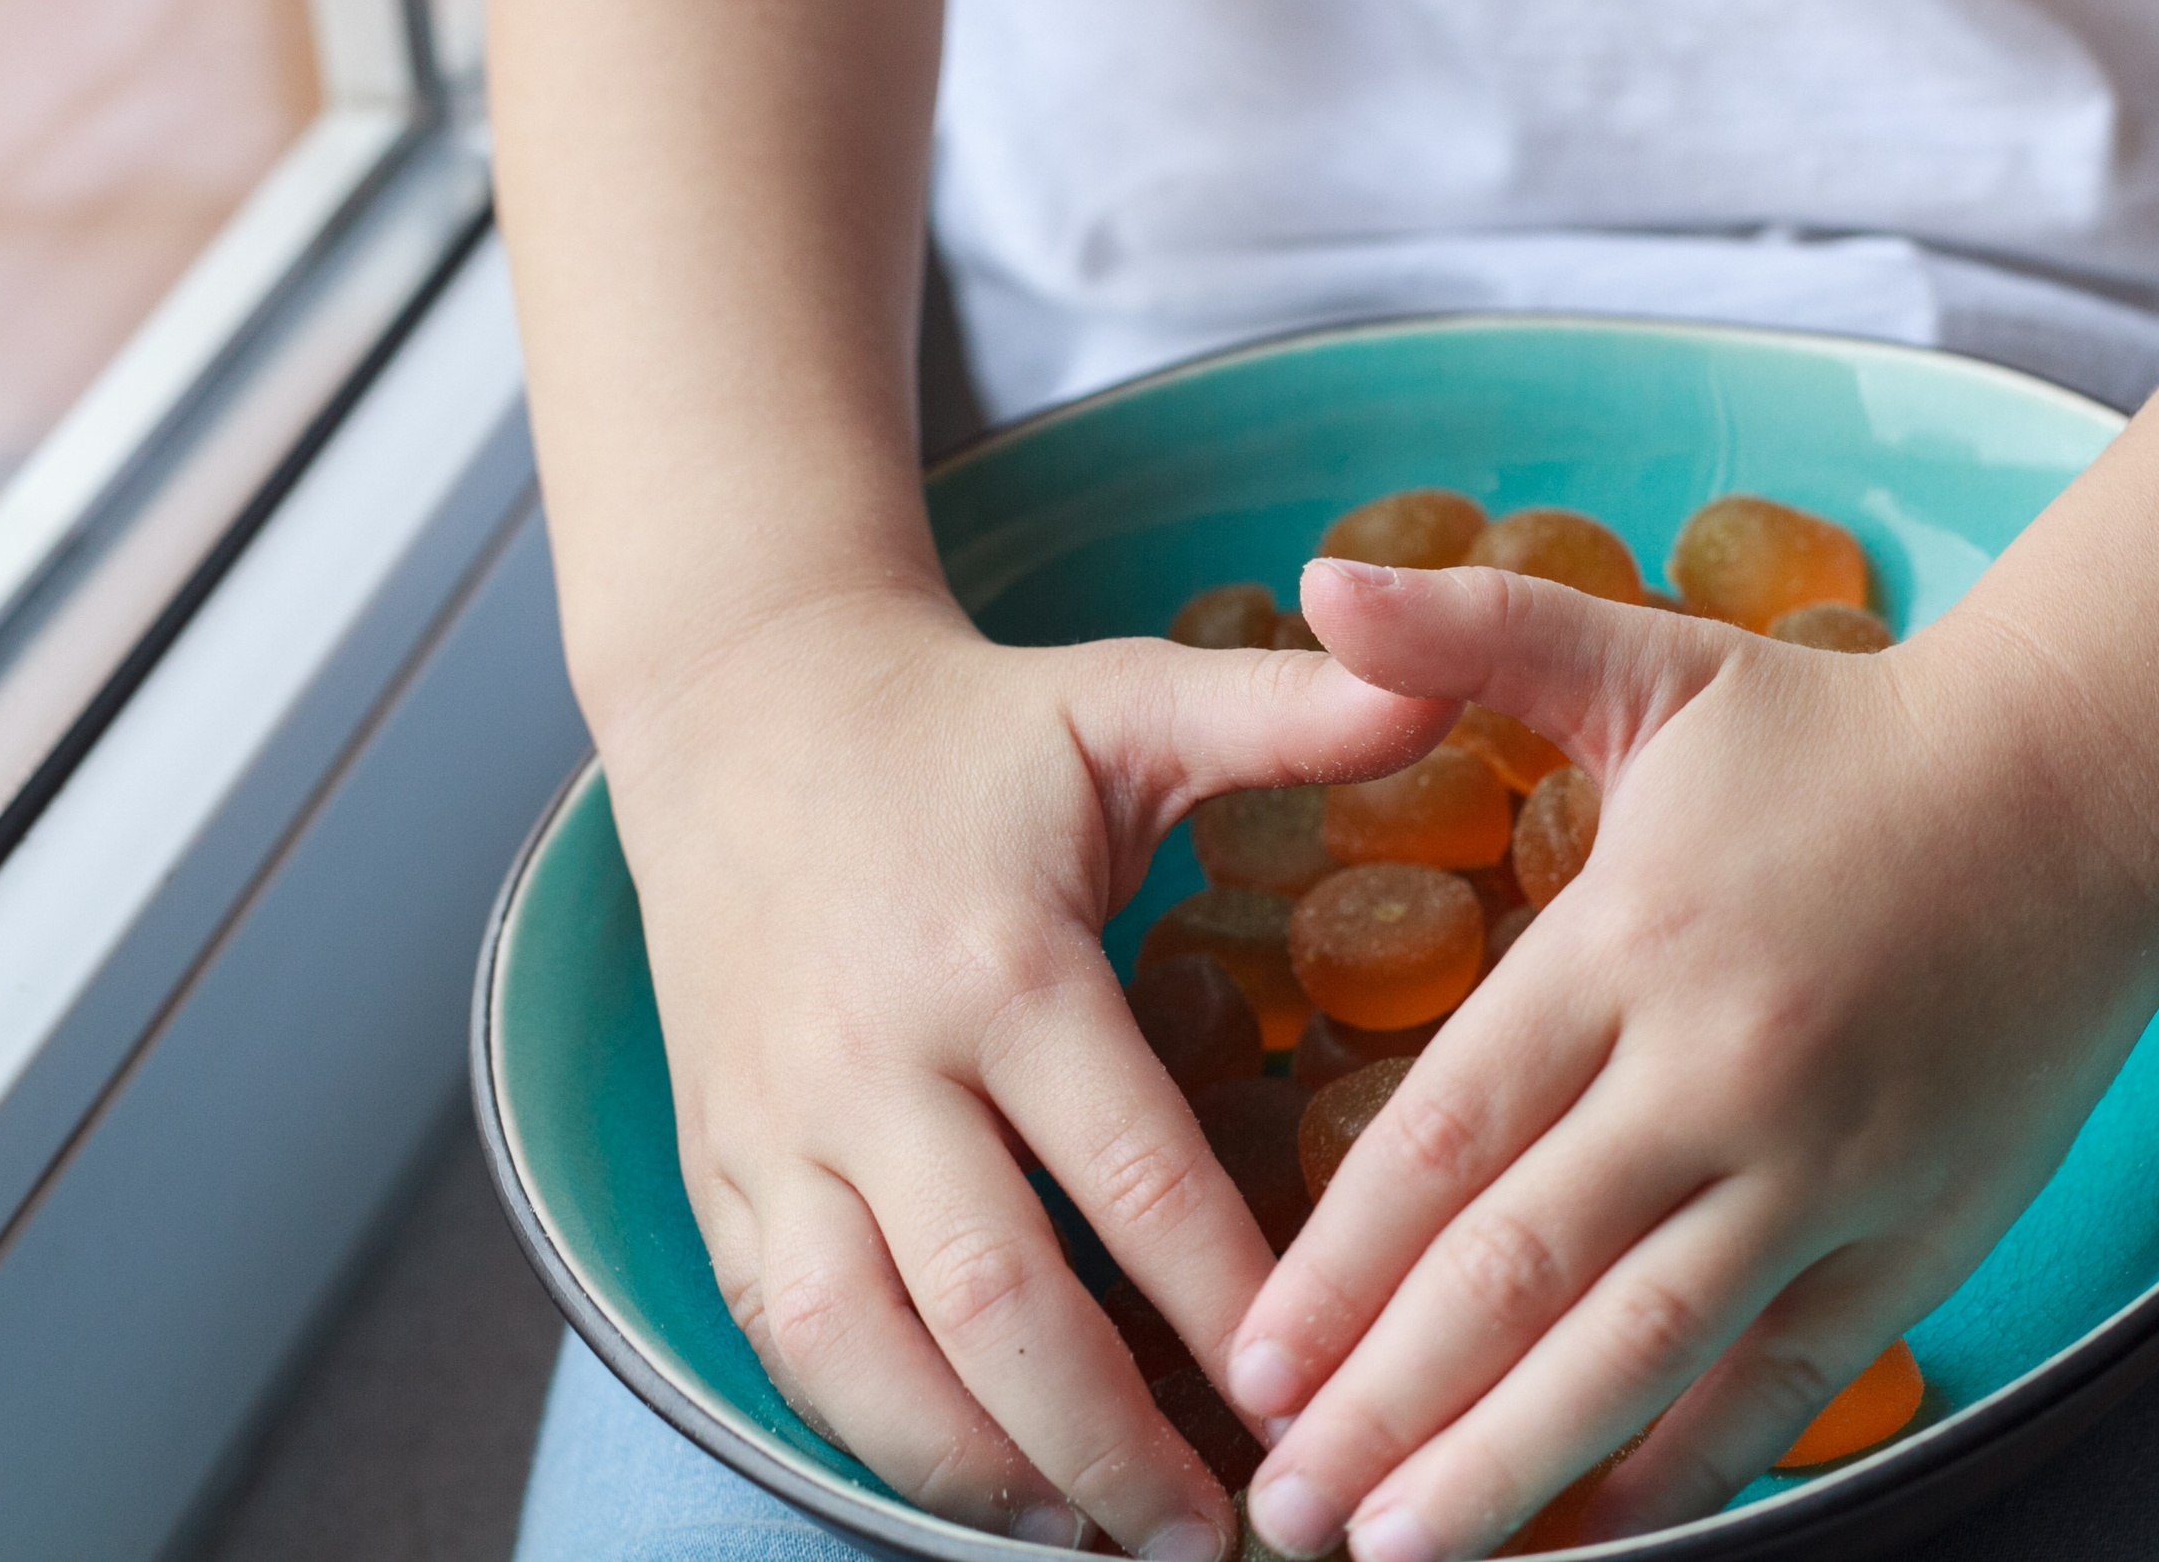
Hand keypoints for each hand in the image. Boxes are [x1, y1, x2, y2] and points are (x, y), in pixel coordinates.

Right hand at [599, 588, 1451, 1556]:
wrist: (740, 707)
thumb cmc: (964, 724)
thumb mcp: (1127, 704)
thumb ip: (1289, 714)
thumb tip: (1445, 682)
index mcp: (1003, 965)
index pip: (1136, 1181)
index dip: (1234, 1311)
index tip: (1321, 1395)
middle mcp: (878, 1062)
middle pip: (1000, 1304)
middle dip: (1116, 1445)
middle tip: (1223, 1532)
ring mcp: (779, 1126)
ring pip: (864, 1349)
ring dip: (982, 1468)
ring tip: (1096, 1534)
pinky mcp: (714, 1162)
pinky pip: (778, 1333)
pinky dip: (871, 1424)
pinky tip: (968, 1472)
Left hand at [1232, 560, 2158, 1560]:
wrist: (2089, 793)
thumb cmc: (1845, 740)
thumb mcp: (1653, 668)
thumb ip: (1474, 634)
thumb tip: (1316, 575)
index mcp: (1630, 944)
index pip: (1450, 1136)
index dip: (1339, 1265)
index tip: (1253, 1364)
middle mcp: (1719, 1075)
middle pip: (1524, 1271)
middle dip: (1389, 1401)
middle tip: (1283, 1504)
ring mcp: (1823, 1175)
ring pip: (1645, 1351)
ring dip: (1512, 1465)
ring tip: (1398, 1549)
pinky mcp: (1910, 1244)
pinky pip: (1778, 1385)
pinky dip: (1680, 1468)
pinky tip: (1587, 1529)